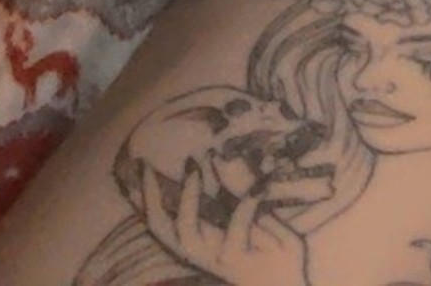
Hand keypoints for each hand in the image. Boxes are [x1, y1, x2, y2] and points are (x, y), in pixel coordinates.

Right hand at [138, 153, 316, 285]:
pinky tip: (260, 188)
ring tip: (195, 168)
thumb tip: (215, 157)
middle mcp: (203, 251)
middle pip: (162, 231)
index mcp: (203, 239)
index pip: (163, 222)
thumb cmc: (268, 247)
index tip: (141, 164)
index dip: (147, 197)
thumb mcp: (250, 215)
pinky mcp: (240, 262)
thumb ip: (233, 192)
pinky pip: (236, 230)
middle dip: (150, 199)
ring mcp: (218, 259)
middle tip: (149, 165)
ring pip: (187, 234)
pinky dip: (246, 205)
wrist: (289, 283)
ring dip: (187, 200)